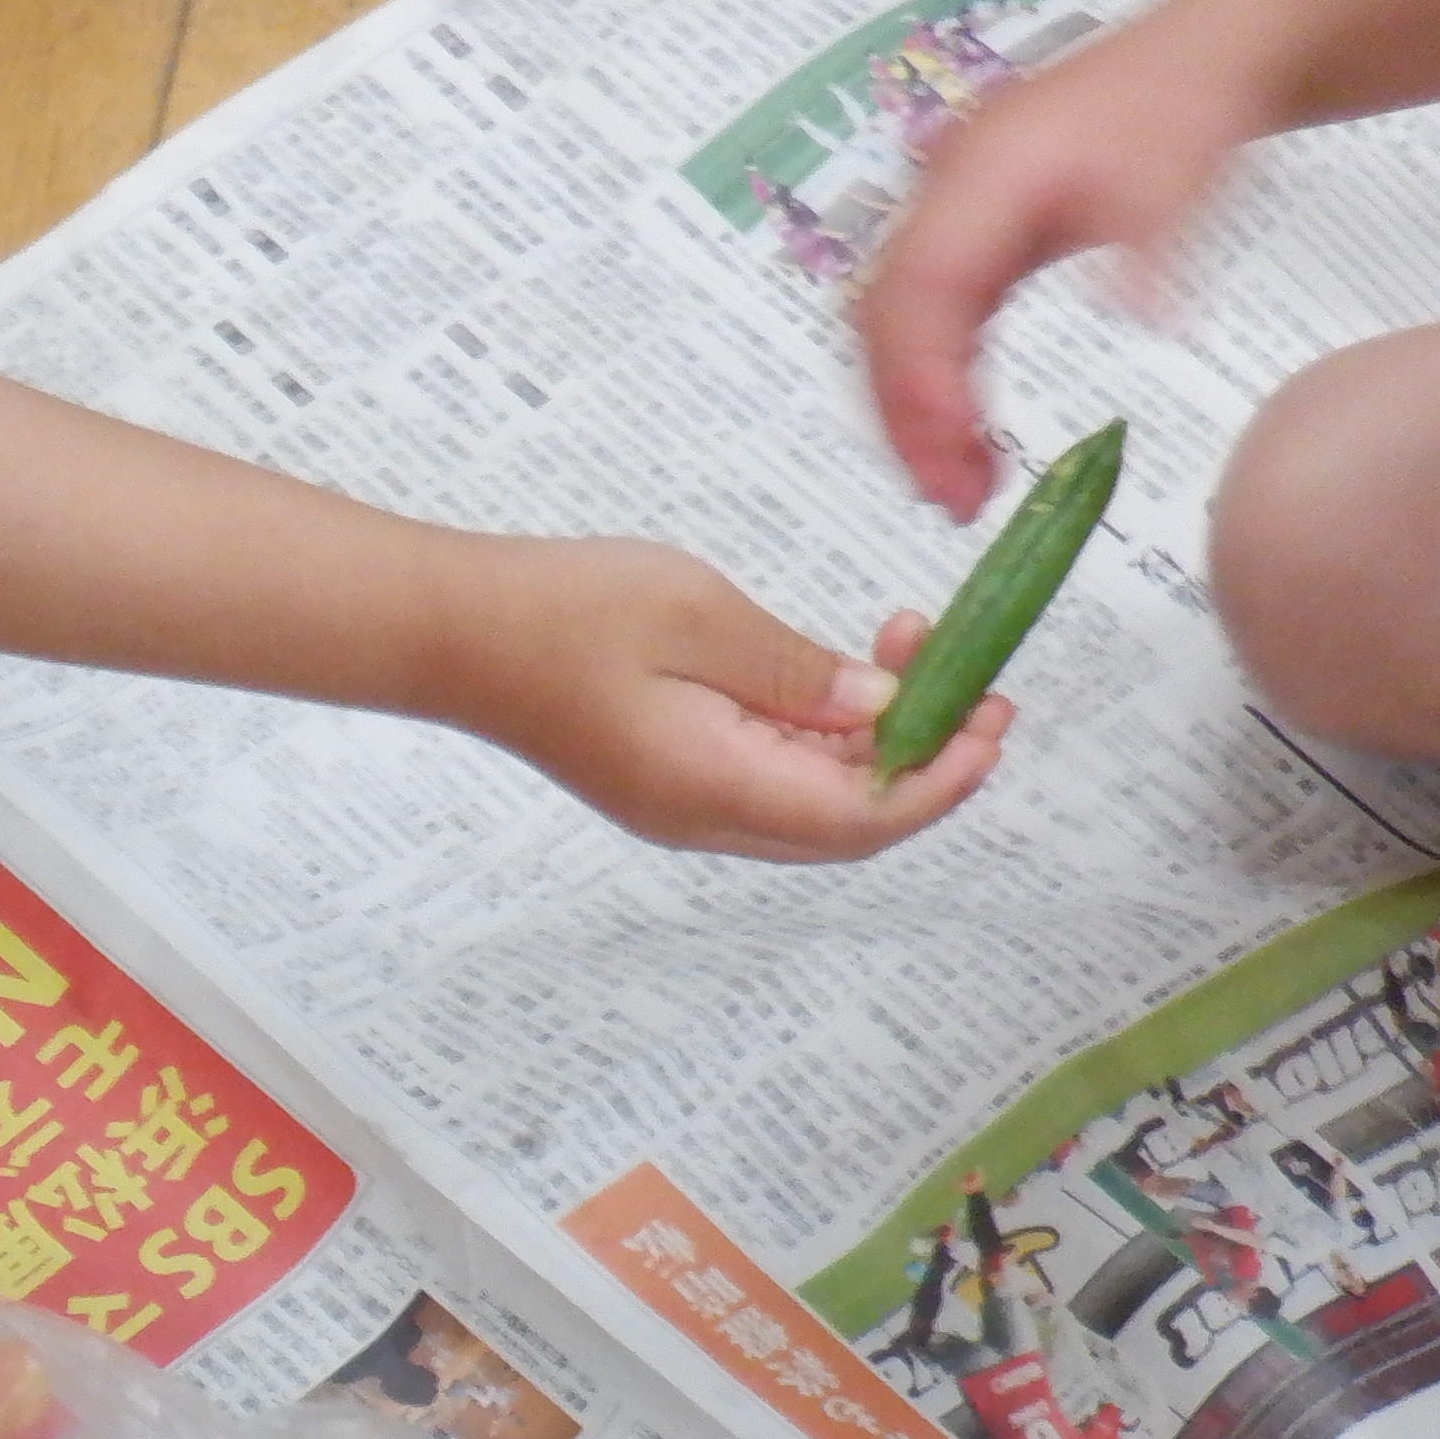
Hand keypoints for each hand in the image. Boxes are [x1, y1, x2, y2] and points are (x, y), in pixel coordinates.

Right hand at [438, 540, 1000, 857]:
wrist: (449, 632)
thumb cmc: (560, 613)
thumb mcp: (698, 615)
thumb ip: (797, 671)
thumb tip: (879, 706)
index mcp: (713, 786)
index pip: (863, 816)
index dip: (943, 777)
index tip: (990, 715)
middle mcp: (701, 816)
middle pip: (847, 825)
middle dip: (925, 764)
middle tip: (976, 685)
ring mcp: (679, 803)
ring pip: (812, 803)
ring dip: (875, 745)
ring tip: (909, 655)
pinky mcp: (665, 778)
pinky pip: (769, 780)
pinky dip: (824, 739)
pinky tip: (841, 679)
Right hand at [859, 17, 1277, 516]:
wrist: (1205, 51)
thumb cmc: (1191, 106)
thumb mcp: (1186, 173)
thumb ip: (1157, 248)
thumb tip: (1147, 321)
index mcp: (985, 172)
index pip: (919, 288)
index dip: (921, 378)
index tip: (955, 456)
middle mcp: (945, 194)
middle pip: (884, 319)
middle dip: (904, 417)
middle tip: (954, 502)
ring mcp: (949, 215)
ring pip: (892, 329)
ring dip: (913, 413)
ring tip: (963, 488)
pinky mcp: (967, 237)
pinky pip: (927, 321)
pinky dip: (938, 385)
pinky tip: (971, 435)